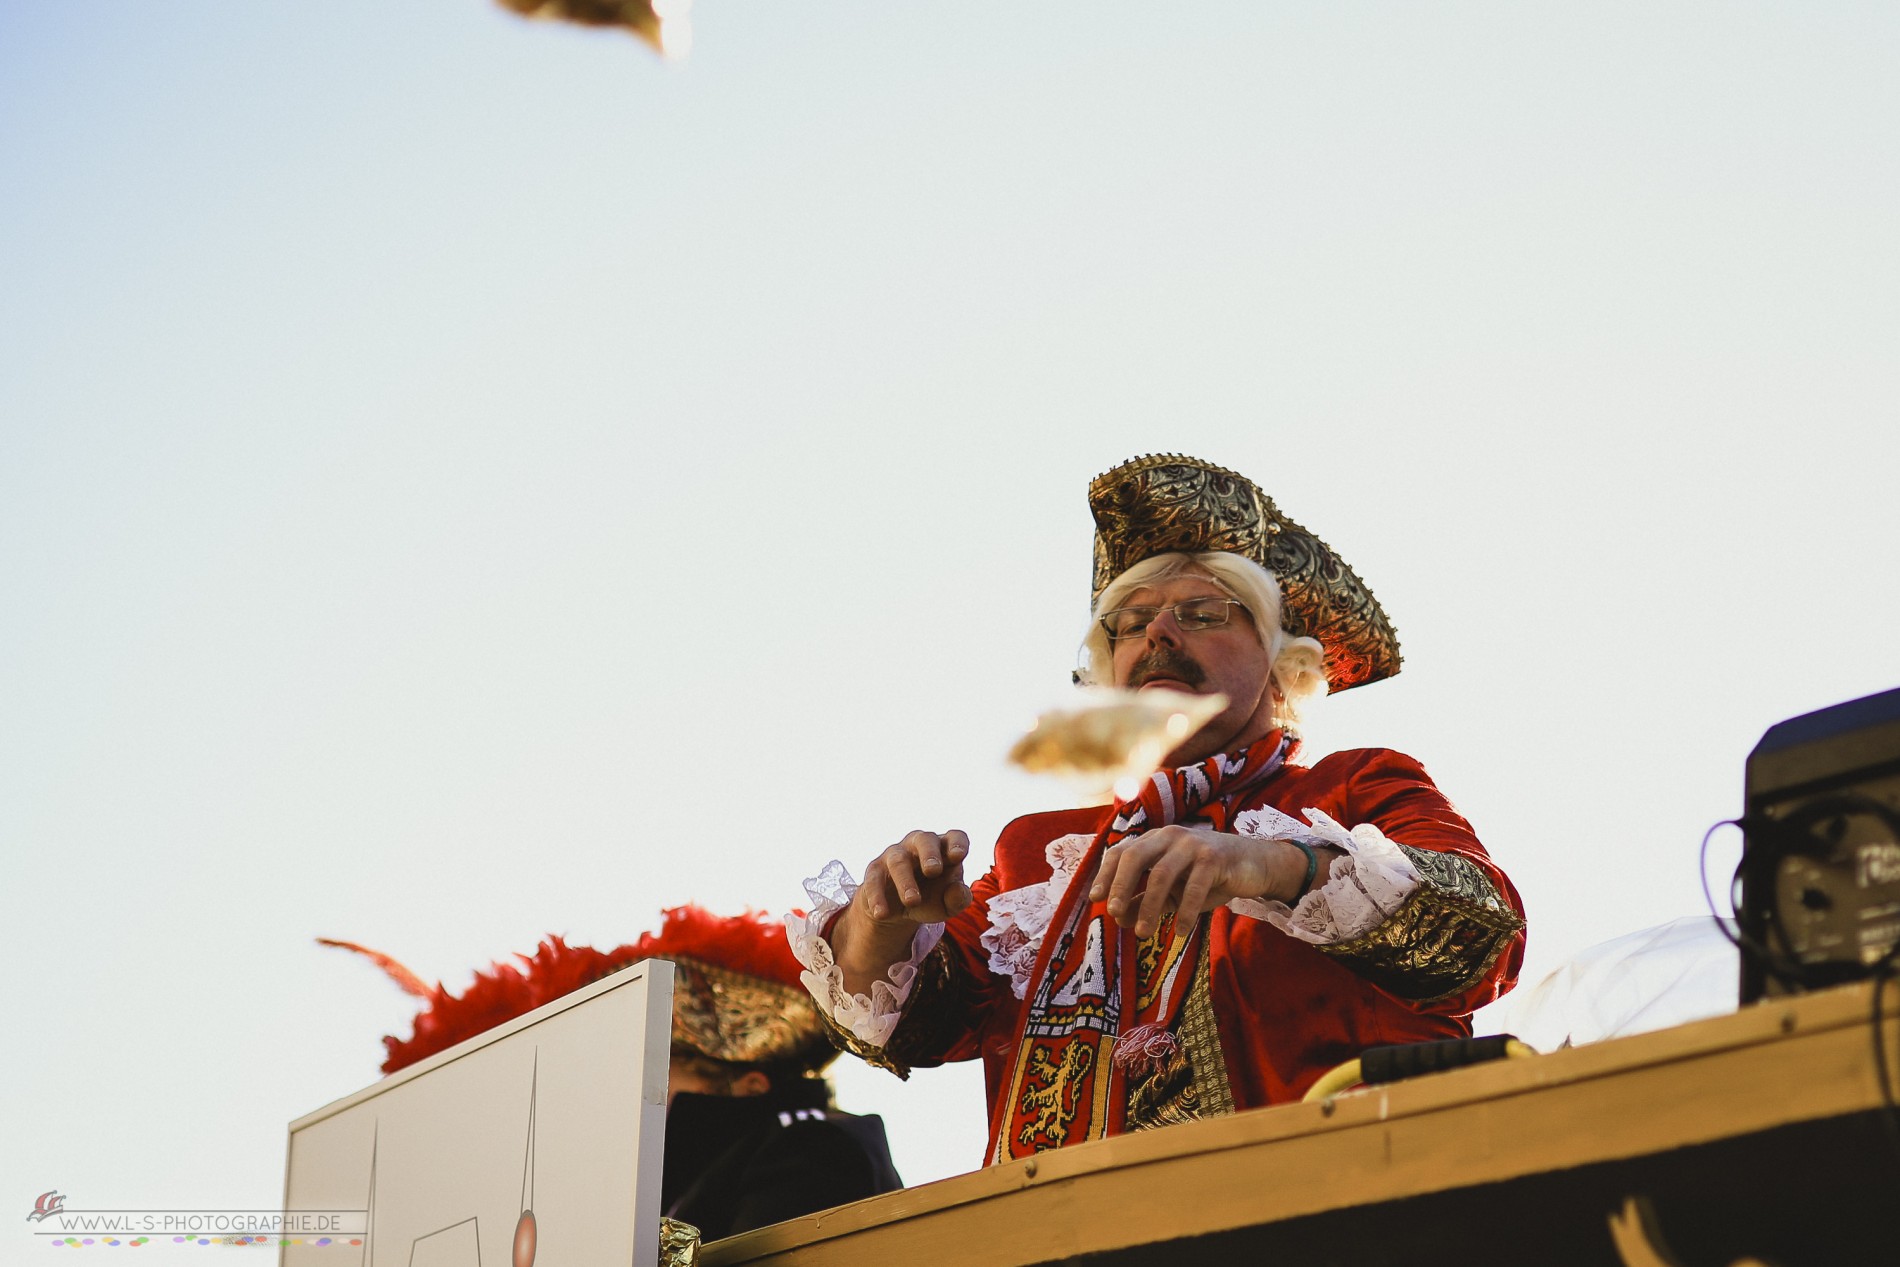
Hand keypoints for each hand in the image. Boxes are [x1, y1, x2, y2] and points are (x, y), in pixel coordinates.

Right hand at [855, 830, 973, 926]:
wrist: (901, 909)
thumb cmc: (933, 897)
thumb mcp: (949, 904)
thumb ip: (958, 898)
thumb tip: (958, 890)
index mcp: (944, 849)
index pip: (954, 838)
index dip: (957, 844)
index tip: (959, 855)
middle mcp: (919, 845)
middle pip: (925, 840)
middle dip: (929, 854)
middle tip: (933, 870)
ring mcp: (895, 855)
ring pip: (898, 861)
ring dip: (905, 881)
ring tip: (913, 901)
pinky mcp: (875, 871)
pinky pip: (874, 880)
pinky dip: (877, 897)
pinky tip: (881, 913)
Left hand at [1089, 826, 1325, 938]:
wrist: (1254, 865)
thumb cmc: (1207, 877)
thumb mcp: (1173, 891)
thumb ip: (1146, 900)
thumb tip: (1119, 918)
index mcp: (1155, 841)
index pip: (1121, 852)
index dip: (1106, 874)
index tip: (1096, 898)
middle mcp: (1170, 837)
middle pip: (1135, 856)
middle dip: (1121, 885)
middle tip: (1114, 912)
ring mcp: (1193, 845)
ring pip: (1161, 874)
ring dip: (1149, 906)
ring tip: (1143, 933)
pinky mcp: (1215, 858)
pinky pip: (1194, 887)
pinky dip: (1184, 912)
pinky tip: (1180, 932)